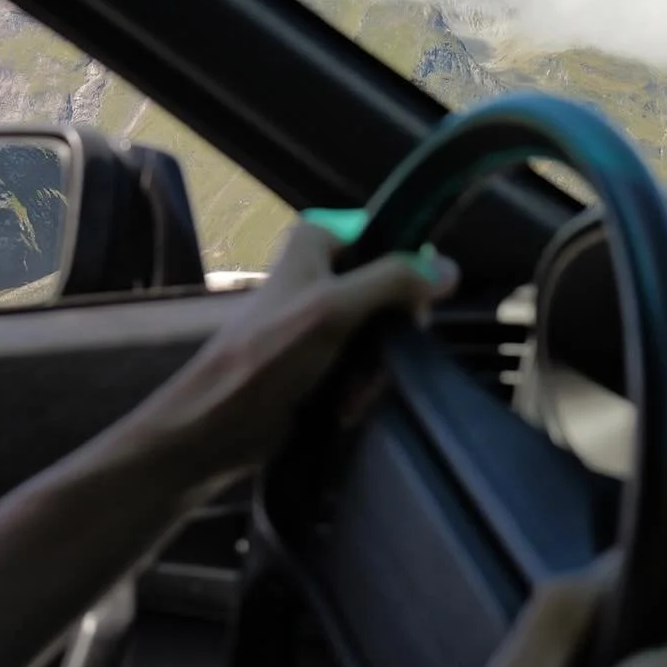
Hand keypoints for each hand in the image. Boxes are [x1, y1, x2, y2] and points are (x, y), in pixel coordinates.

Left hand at [156, 219, 457, 482]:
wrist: (216, 427)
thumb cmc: (267, 358)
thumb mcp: (333, 308)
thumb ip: (392, 282)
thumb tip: (450, 269)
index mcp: (314, 243)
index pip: (385, 238)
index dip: (406, 271)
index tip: (414, 308)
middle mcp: (317, 276)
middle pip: (390, 293)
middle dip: (389, 336)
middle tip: (379, 361)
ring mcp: (318, 322)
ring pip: (380, 336)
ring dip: (374, 371)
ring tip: (353, 395)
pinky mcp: (317, 364)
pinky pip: (362, 368)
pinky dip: (358, 390)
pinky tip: (345, 410)